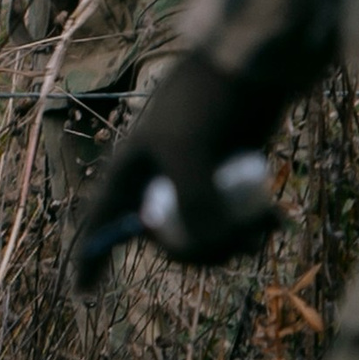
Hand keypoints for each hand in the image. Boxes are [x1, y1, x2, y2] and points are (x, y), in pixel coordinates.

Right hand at [70, 49, 283, 286]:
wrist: (252, 65)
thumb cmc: (206, 100)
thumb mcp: (190, 151)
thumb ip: (194, 203)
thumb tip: (206, 246)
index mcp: (130, 171)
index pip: (99, 222)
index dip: (89, 259)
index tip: (83, 295)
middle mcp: (157, 180)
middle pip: (164, 241)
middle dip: (198, 253)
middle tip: (234, 244)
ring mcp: (192, 181)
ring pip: (202, 235)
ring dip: (232, 242)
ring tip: (265, 226)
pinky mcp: (225, 179)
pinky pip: (230, 219)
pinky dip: (251, 226)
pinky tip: (275, 219)